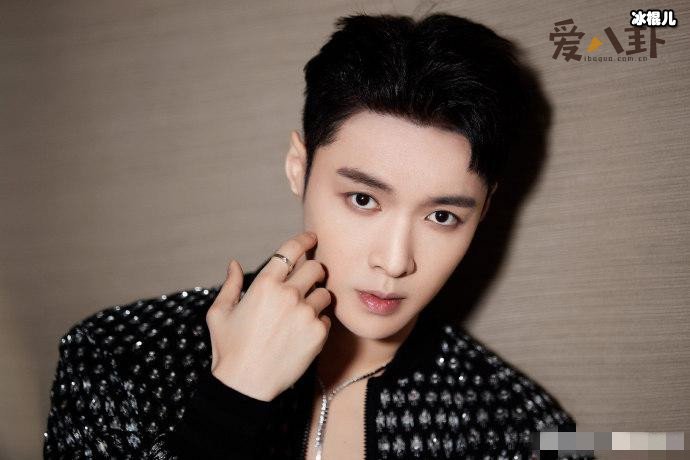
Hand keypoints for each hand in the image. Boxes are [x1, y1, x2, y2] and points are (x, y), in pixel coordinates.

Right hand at [206, 231, 331, 400]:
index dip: (305, 240)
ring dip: (318, 298)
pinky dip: (319, 322)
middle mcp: (288, 294)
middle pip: (316, 267)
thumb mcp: (219, 313)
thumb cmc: (229, 349)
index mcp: (264, 283)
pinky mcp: (318, 333)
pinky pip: (327, 318)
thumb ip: (230, 285)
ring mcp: (306, 313)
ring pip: (325, 293)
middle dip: (315, 270)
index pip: (291, 250)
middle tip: (310, 280)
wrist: (246, 385)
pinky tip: (303, 333)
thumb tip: (235, 264)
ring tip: (304, 312)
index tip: (312, 238)